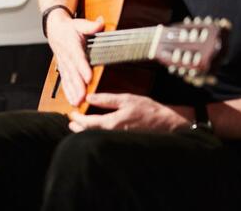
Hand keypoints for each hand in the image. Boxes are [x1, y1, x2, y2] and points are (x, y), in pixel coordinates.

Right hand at [46, 12, 104, 106]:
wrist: (55, 30)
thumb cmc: (70, 28)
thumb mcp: (80, 23)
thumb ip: (91, 26)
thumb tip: (100, 23)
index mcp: (71, 45)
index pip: (78, 57)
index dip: (83, 68)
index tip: (88, 77)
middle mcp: (66, 56)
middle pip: (73, 73)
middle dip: (78, 86)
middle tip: (83, 97)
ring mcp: (64, 64)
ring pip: (68, 80)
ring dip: (72, 92)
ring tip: (77, 103)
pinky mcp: (63, 69)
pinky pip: (65, 82)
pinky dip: (68, 92)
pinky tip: (73, 101)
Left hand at [68, 93, 191, 132]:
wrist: (168, 125)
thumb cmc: (149, 111)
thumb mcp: (127, 99)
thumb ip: (106, 99)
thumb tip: (89, 97)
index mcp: (112, 123)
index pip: (87, 123)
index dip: (77, 118)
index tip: (71, 113)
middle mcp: (113, 135)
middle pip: (89, 133)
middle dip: (78, 127)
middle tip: (71, 122)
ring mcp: (118, 140)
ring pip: (97, 137)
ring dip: (86, 132)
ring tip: (79, 127)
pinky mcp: (123, 142)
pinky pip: (105, 139)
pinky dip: (97, 134)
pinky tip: (97, 130)